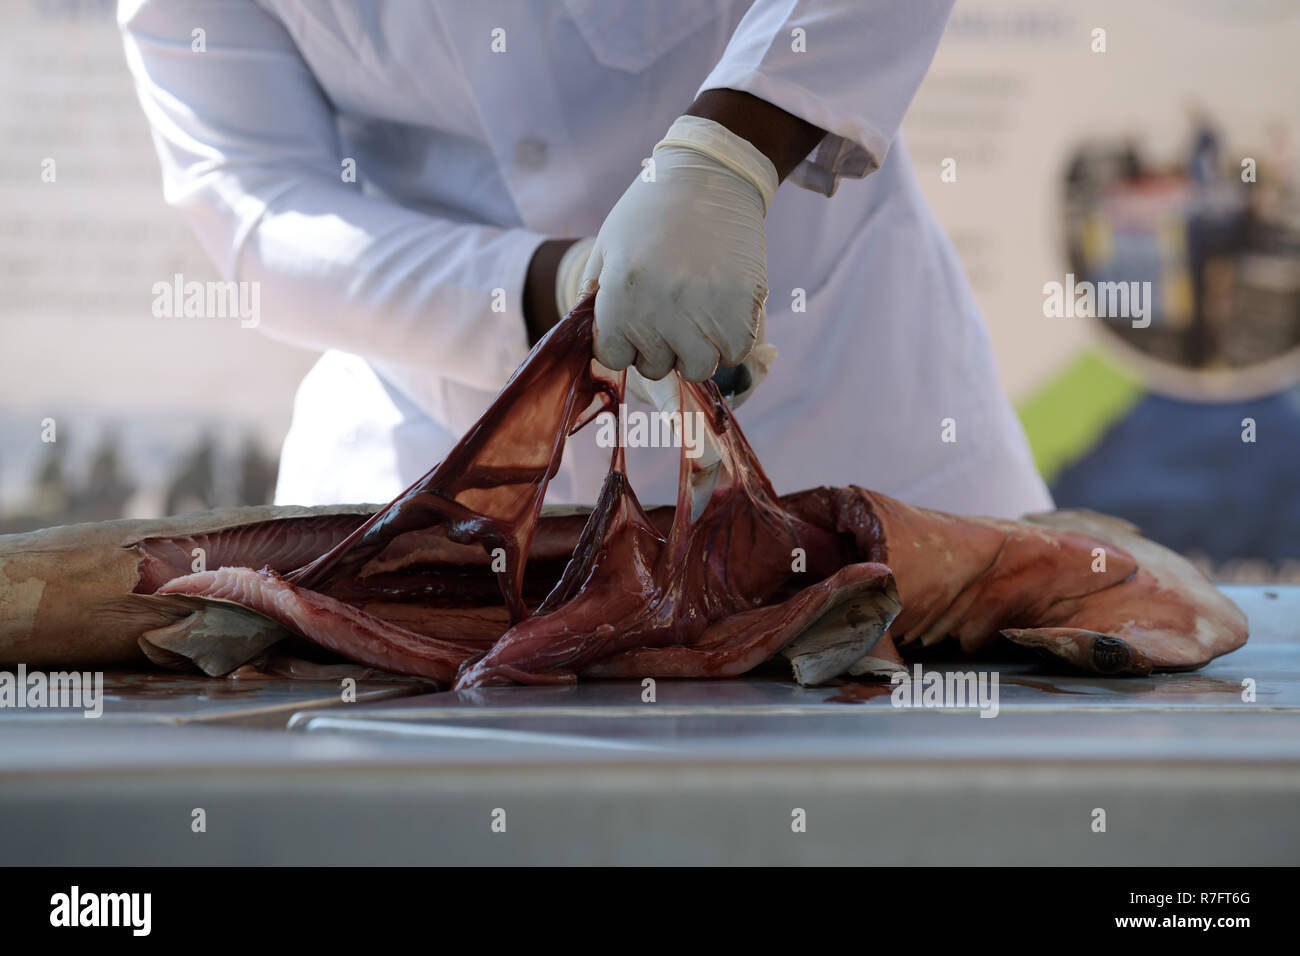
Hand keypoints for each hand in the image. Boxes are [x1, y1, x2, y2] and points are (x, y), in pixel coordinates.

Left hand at [580, 115, 778, 382]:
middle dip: (660, 346)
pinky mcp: (742, 307)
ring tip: (699, 314)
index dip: (624, 342)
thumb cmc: (652, 209)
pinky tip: (724, 309)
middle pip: (654, 367)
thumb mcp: (608, 246)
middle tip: (671, 310)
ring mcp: (703, 311)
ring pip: (697, 367)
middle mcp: (659, 309)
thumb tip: (597, 343)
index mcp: (620, 294)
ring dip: (697, 349)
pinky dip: (731, 339)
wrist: (712, 175)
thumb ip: (594, 296)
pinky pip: (734, 351)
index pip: (614, 357)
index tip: (637, 322)